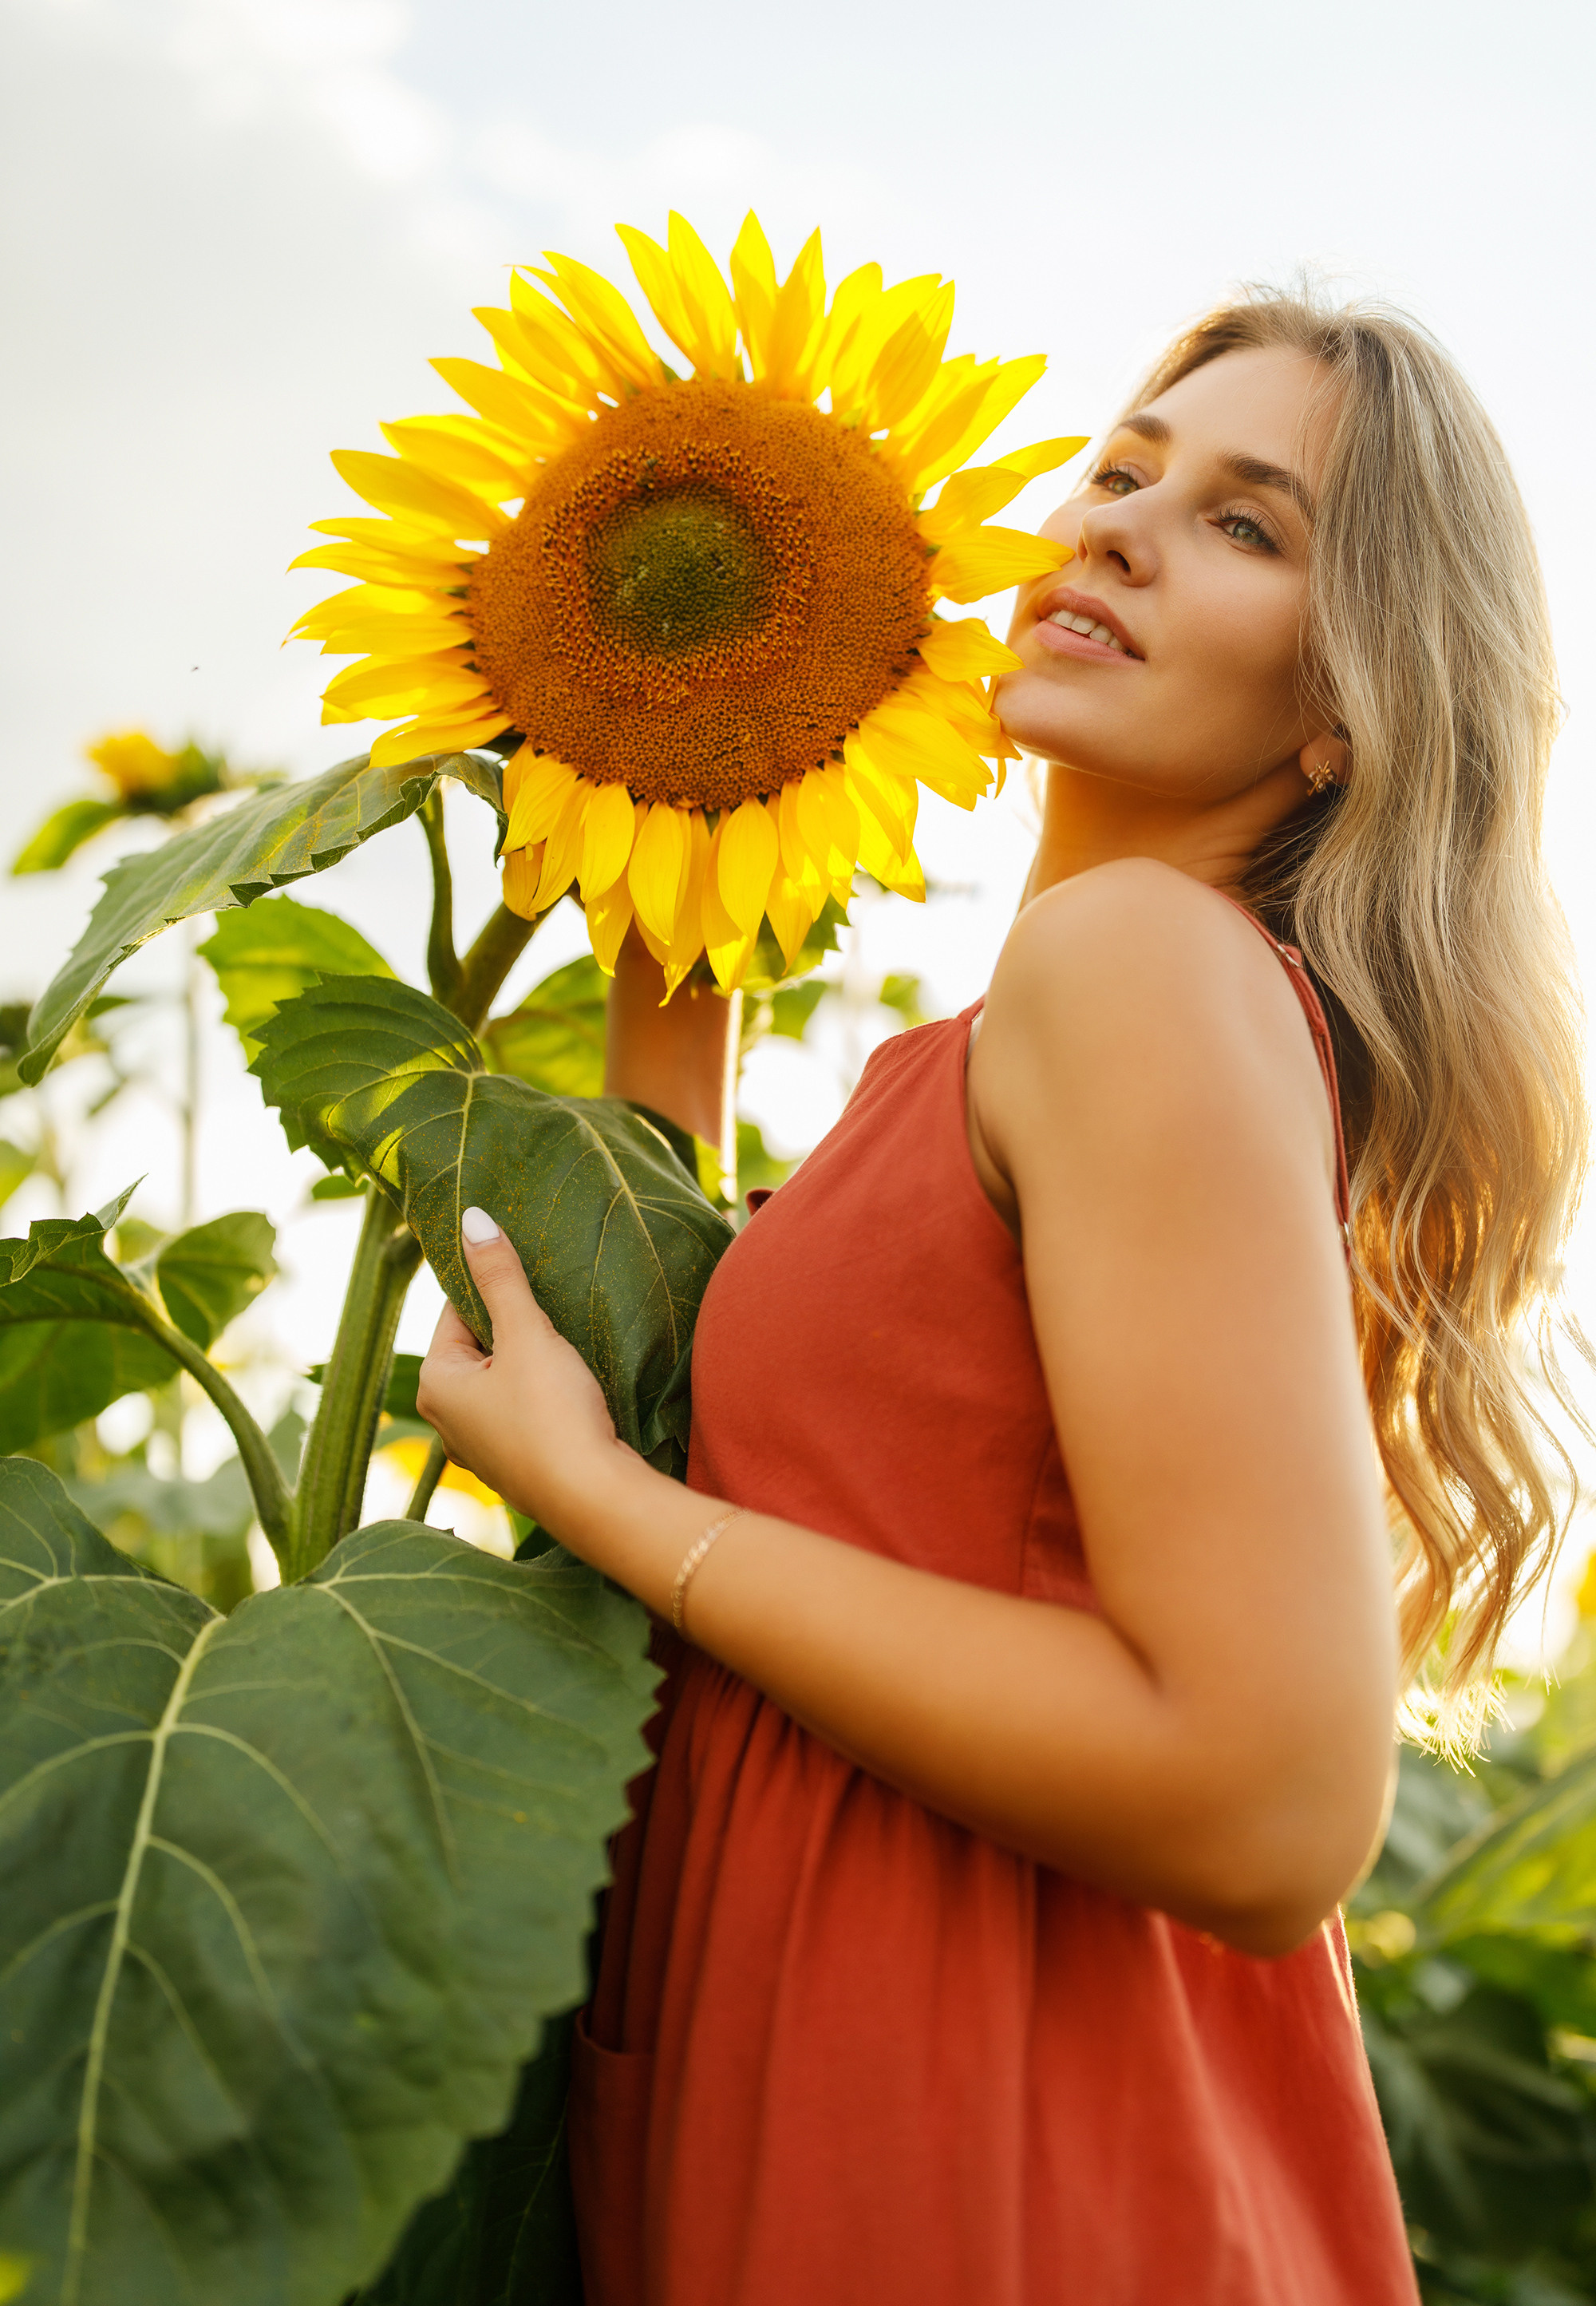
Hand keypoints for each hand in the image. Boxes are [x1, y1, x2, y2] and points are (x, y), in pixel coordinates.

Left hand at [415, 1206, 631, 1530]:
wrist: (593, 1498)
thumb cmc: (552, 1414)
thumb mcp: (527, 1335)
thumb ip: (501, 1277)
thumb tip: (472, 1218)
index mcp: (434, 1382)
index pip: (457, 1311)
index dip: (496, 1289)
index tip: (531, 1275)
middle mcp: (445, 1419)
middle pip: (480, 1346)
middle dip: (516, 1327)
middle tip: (556, 1313)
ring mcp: (479, 1447)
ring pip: (504, 1380)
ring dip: (533, 1362)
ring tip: (568, 1349)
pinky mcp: (515, 1464)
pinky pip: (522, 1412)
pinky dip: (543, 1395)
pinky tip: (572, 1390)